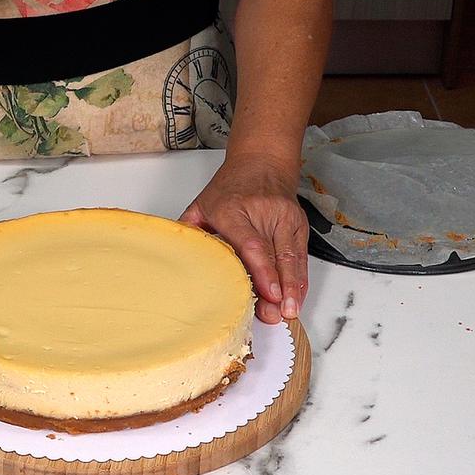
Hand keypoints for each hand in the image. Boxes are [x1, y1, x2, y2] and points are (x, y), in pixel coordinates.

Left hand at [181, 156, 308, 323]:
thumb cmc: (231, 186)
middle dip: (279, 288)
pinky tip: (296, 297)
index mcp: (233, 210)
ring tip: (289, 310)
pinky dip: (300, 278)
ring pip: (292, 257)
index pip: (252, 245)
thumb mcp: (202, 204)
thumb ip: (190, 232)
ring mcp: (284, 219)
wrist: (262, 161)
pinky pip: (301, 255)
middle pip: (275, 255)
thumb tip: (173, 259)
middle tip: (277, 313)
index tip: (268, 292)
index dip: (262, 271)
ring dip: (293, 287)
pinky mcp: (299, 224)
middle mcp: (263, 214)